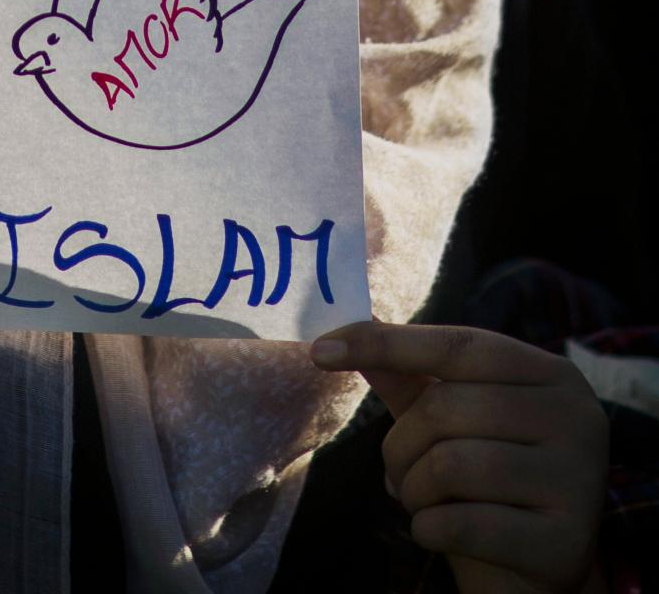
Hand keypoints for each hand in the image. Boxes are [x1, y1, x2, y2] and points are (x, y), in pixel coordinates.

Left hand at [310, 321, 608, 593]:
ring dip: (413, 490)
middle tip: (396, 473)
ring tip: (420, 501)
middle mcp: (577, 417)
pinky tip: (436, 531)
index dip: (385, 343)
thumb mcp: (451, 421)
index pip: (459, 345)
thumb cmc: (486, 484)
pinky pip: (463, 524)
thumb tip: (347, 330)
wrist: (535, 574)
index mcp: (551, 375)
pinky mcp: (568, 541)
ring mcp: (580, 479)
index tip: (319, 351)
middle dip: (400, 445)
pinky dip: (428, 529)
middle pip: (447, 407)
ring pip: (452, 465)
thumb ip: (407, 376)